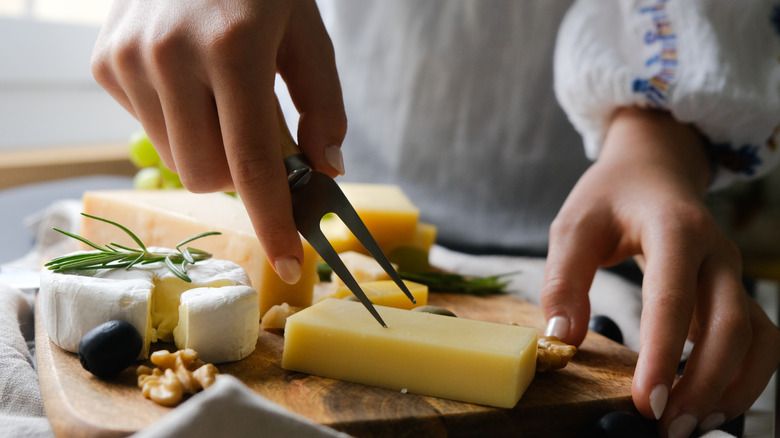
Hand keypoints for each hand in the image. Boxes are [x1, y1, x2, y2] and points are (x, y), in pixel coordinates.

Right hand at [91, 0, 346, 282]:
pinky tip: (189, 81)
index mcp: (232, 49)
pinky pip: (149, 130)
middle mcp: (170, 57)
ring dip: (211, 149)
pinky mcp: (105, 62)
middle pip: (209, 175)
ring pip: (178, 160)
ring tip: (223, 97)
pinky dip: (179, 123)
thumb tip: (326, 169)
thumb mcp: (306, 30)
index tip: (290, 262)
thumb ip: (323, 103)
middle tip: (262, 138)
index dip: (273, 221)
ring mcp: (129, 60)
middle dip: (243, 175)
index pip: (253, 163)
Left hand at [541, 108, 779, 436]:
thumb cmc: (610, 197)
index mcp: (674, 228)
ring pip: (757, 338)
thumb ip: (563, 280)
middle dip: (703, 383)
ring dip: (733, 387)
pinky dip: (744, 376)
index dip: (661, 352)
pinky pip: (760, 339)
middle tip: (668, 428)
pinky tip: (711, 401)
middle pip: (730, 325)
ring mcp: (733, 273)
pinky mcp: (736, 291)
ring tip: (693, 426)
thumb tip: (560, 340)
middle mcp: (716, 252)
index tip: (646, 402)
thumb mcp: (573, 226)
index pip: (673, 296)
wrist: (653, 171)